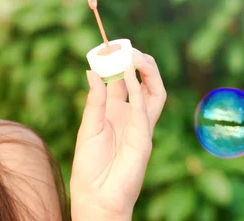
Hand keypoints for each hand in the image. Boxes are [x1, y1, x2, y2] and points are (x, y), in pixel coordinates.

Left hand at [70, 48, 166, 219]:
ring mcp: (141, 125)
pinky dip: (138, 89)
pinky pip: (145, 109)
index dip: (118, 61)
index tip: (109, 46)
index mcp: (116, 110)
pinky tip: (129, 73)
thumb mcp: (88, 126)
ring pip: (154, 91)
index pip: (122, 78)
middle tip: (125, 48)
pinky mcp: (144, 138)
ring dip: (147, 72)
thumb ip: (94, 100)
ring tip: (134, 55)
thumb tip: (91, 71)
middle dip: (139, 62)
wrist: (95, 197)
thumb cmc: (90, 165)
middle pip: (144, 81)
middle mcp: (131, 114)